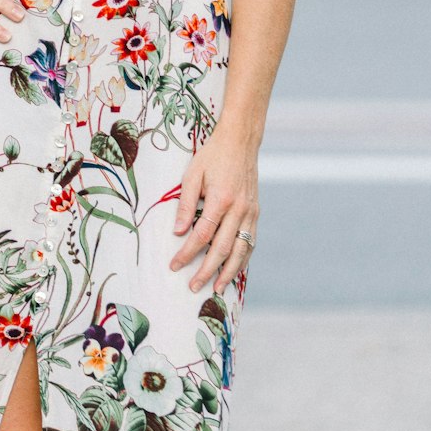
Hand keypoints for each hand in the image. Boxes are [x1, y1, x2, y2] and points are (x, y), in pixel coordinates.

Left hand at [169, 124, 258, 293]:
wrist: (240, 142)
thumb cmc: (212, 156)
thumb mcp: (192, 174)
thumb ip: (185, 203)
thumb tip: (178, 232)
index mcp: (220, 199)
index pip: (202, 235)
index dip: (187, 253)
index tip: (174, 265)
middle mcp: (238, 209)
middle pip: (222, 249)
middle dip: (207, 271)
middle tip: (193, 287)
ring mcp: (250, 212)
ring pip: (241, 251)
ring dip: (228, 272)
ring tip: (216, 288)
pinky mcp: (256, 212)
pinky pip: (250, 242)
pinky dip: (243, 259)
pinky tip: (234, 270)